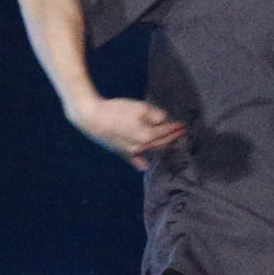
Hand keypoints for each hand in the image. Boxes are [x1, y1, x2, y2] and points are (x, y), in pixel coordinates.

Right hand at [69, 95, 186, 169]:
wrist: (90, 117)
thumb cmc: (115, 110)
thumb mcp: (139, 107)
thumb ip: (155, 114)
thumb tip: (163, 118)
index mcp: (148, 135)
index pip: (165, 132)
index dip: (175, 128)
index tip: (183, 125)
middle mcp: (140, 146)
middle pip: (160, 142)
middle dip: (171, 137)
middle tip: (181, 132)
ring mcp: (129, 151)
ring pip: (150, 150)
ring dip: (161, 146)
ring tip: (169, 143)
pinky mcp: (118, 151)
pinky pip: (132, 159)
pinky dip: (140, 162)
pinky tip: (144, 167)